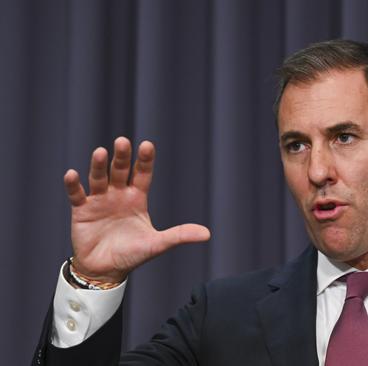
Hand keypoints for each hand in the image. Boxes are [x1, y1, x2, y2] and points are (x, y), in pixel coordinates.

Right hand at [63, 137, 210, 282]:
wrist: (106, 270)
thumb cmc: (132, 254)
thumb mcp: (158, 244)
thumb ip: (180, 235)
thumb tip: (207, 234)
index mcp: (137, 198)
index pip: (143, 174)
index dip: (145, 160)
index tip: (147, 145)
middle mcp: (118, 194)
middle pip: (120, 170)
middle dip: (122, 157)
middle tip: (122, 141)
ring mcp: (99, 200)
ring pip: (99, 178)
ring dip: (98, 166)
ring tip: (99, 152)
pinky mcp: (82, 210)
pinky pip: (76, 194)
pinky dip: (73, 185)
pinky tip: (72, 174)